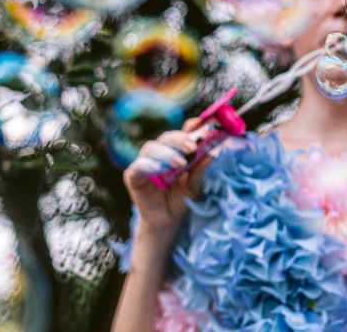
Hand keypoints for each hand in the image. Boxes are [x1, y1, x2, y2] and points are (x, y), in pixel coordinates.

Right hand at [123, 118, 209, 234]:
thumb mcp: (195, 185)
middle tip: (192, 147)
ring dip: (166, 153)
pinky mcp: (133, 176)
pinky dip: (147, 165)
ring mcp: (145, 162)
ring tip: (180, 164)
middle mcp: (159, 152)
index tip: (200, 124)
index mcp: (176, 150)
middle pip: (166, 138)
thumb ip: (201, 169)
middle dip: (179, 140)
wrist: (168, 222)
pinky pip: (137, 166)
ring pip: (151, 148)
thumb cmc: (182, 199)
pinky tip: (158, 169)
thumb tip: (213, 153)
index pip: (182, 133)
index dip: (191, 127)